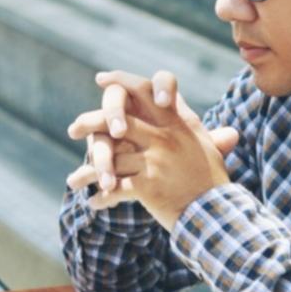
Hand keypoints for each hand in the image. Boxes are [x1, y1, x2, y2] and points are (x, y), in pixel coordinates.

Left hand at [65, 70, 237, 228]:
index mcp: (176, 123)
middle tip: (72, 129)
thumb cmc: (210, 178)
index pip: (145, 89)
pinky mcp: (148, 186)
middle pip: (117, 121)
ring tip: (74, 181)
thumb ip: (185, 121)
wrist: (217, 213)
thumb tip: (174, 100)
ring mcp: (155, 161)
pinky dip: (103, 197)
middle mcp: (164, 137)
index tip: (102, 78)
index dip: (121, 81)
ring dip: (89, 172)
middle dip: (90, 123)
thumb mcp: (202, 142)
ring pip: (110, 157)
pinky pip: (116, 188)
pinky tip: (94, 203)